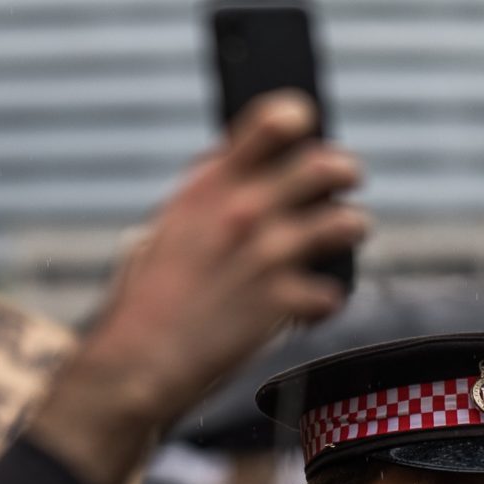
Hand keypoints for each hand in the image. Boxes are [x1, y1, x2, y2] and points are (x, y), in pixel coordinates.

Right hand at [28, 94, 365, 483]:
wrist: (136, 364)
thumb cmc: (144, 301)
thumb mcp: (164, 228)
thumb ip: (204, 196)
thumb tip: (232, 166)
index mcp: (209, 185)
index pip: (275, 119)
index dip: (300, 120)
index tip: (304, 135)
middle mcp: (244, 211)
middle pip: (328, 164)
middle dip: (345, 174)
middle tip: (341, 188)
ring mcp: (267, 255)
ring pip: (348, 222)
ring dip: (347, 233)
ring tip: (334, 247)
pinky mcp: (282, 301)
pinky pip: (332, 292)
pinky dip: (322, 303)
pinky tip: (304, 311)